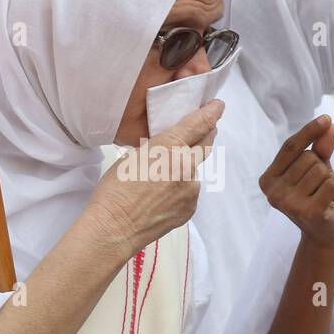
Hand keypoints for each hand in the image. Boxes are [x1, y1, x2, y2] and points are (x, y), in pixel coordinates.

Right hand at [85, 99, 222, 258]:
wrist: (115, 228)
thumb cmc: (115, 189)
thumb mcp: (134, 155)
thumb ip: (159, 148)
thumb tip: (171, 148)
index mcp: (170, 147)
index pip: (199, 124)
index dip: (211, 112)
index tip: (218, 106)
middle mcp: (187, 166)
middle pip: (206, 145)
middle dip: (207, 134)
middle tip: (206, 128)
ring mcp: (192, 189)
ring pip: (193, 172)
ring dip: (185, 169)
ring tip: (160, 180)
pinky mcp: (191, 207)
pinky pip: (189, 192)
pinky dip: (181, 190)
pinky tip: (161, 197)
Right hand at [259, 115, 333, 248]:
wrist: (326, 234)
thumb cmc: (318, 197)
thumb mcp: (317, 169)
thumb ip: (320, 147)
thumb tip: (328, 125)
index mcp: (268, 180)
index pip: (290, 147)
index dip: (309, 131)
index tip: (327, 118)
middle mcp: (273, 193)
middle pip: (309, 158)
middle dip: (322, 168)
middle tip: (319, 188)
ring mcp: (289, 205)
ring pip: (322, 171)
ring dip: (331, 181)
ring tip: (325, 196)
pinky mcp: (308, 213)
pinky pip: (333, 184)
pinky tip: (332, 203)